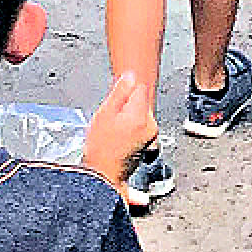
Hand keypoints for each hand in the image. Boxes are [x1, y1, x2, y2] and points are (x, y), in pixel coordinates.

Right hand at [82, 69, 149, 188]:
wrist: (103, 176)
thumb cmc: (101, 149)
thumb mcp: (105, 113)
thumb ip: (120, 91)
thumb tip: (130, 76)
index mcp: (141, 116)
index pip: (140, 87)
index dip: (125, 91)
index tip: (116, 99)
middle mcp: (150, 125)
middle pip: (140, 101)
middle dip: (126, 104)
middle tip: (111, 118)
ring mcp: (150, 136)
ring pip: (139, 113)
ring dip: (127, 116)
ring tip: (113, 129)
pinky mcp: (147, 143)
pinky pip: (139, 125)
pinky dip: (129, 127)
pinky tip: (117, 136)